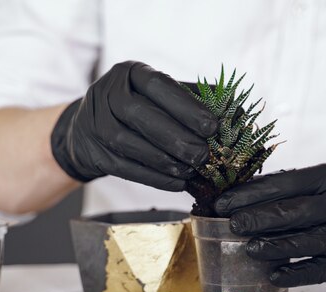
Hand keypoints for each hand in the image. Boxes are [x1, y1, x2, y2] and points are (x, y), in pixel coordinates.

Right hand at [51, 61, 216, 190]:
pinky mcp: (95, 153)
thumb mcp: (160, 95)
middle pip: (141, 115)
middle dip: (176, 137)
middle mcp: (107, 93)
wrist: (88, 131)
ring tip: (192, 170)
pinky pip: (125, 168)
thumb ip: (194, 99)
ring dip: (165, 160)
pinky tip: (177, 184)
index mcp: (129, 73)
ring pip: (130, 143)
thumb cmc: (138, 109)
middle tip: (204, 154)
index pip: (158, 85)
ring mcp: (96, 124)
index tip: (213, 125)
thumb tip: (237, 110)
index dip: (186, 106)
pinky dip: (154, 178)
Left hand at [214, 163, 325, 286]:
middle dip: (260, 218)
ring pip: (308, 242)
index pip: (285, 183)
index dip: (251, 193)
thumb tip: (232, 196)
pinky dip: (295, 274)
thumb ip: (280, 186)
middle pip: (297, 212)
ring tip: (249, 248)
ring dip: (275, 246)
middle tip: (233, 224)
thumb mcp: (315, 182)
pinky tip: (273, 275)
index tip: (223, 203)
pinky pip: (317, 271)